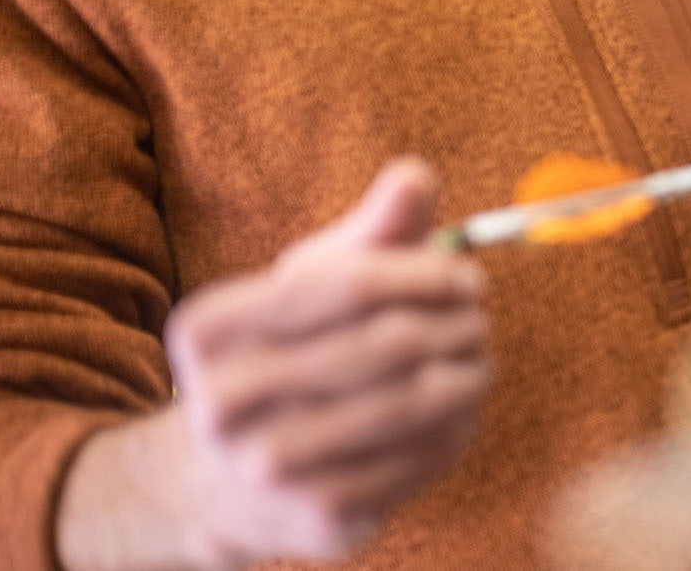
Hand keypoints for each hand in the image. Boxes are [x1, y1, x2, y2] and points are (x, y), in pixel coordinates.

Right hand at [57, 159, 489, 570]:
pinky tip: (461, 411)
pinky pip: (419, 460)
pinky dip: (455, 429)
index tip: (468, 278)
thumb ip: (368, 231)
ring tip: (479, 360)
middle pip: (389, 343)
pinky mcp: (318, 516)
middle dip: (456, 324)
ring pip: (413, 403)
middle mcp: (223, 403)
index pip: (351, 284)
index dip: (427, 275)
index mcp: (209, 328)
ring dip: (468, 374)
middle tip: (481, 320)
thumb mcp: (309, 284)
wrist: (226, 482)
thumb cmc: (284, 356)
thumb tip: (416, 173)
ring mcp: (268, 468)